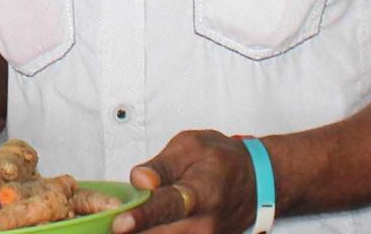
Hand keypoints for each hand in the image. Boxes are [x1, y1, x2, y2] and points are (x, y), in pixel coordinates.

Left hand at [112, 132, 258, 233]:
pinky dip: (154, 231)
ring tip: (129, 219)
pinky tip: (145, 222)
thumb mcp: (190, 146)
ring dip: (142, 230)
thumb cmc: (222, 159)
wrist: (258, 181)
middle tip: (112, 218)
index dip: (142, 216)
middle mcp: (205, 224)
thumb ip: (161, 165)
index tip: (120, 223)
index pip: (168, 206)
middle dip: (132, 229)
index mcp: (202, 192)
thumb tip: (139, 180)